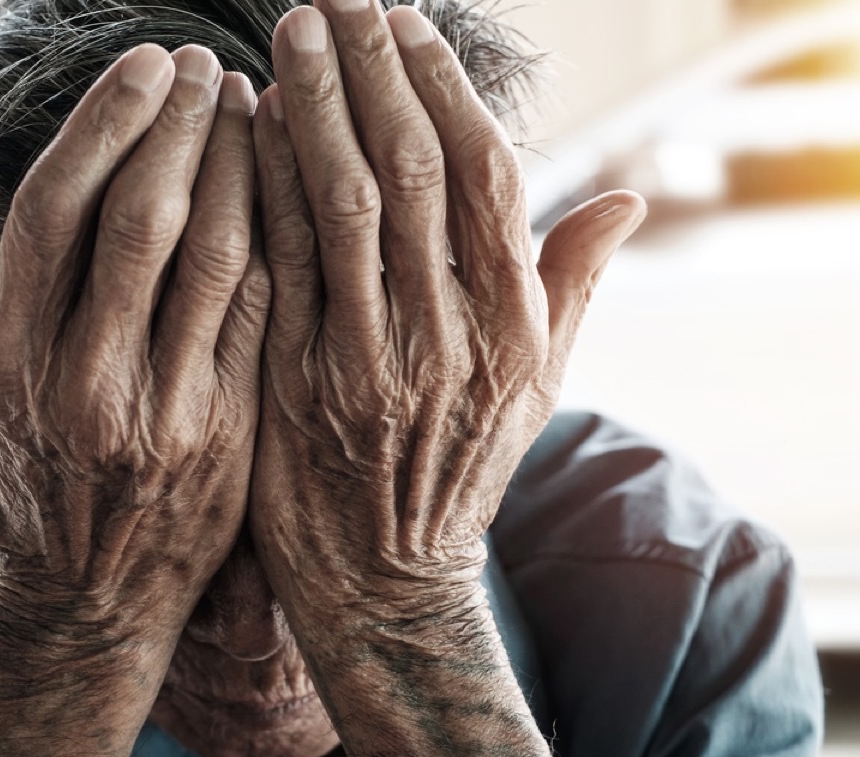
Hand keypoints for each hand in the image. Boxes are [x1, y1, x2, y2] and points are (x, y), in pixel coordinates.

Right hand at [0, 44, 268, 644]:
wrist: (90, 601)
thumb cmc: (9, 485)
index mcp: (8, 365)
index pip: (54, 214)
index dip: (103, 125)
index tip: (142, 64)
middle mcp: (85, 387)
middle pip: (139, 222)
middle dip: (177, 127)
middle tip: (202, 63)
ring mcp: (166, 413)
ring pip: (213, 258)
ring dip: (236, 167)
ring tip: (247, 103)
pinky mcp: (231, 432)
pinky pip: (261, 311)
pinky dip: (276, 236)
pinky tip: (283, 183)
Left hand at [250, 3, 645, 619]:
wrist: (386, 583)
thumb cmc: (459, 472)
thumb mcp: (536, 390)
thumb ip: (570, 288)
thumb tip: (629, 196)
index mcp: (512, 325)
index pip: (482, 175)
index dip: (442, 87)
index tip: (405, 23)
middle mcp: (446, 336)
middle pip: (408, 171)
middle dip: (370, 73)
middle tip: (336, 1)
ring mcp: (366, 362)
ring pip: (340, 206)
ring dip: (311, 110)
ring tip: (289, 37)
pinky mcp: (294, 385)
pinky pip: (276, 266)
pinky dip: (261, 189)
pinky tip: (242, 129)